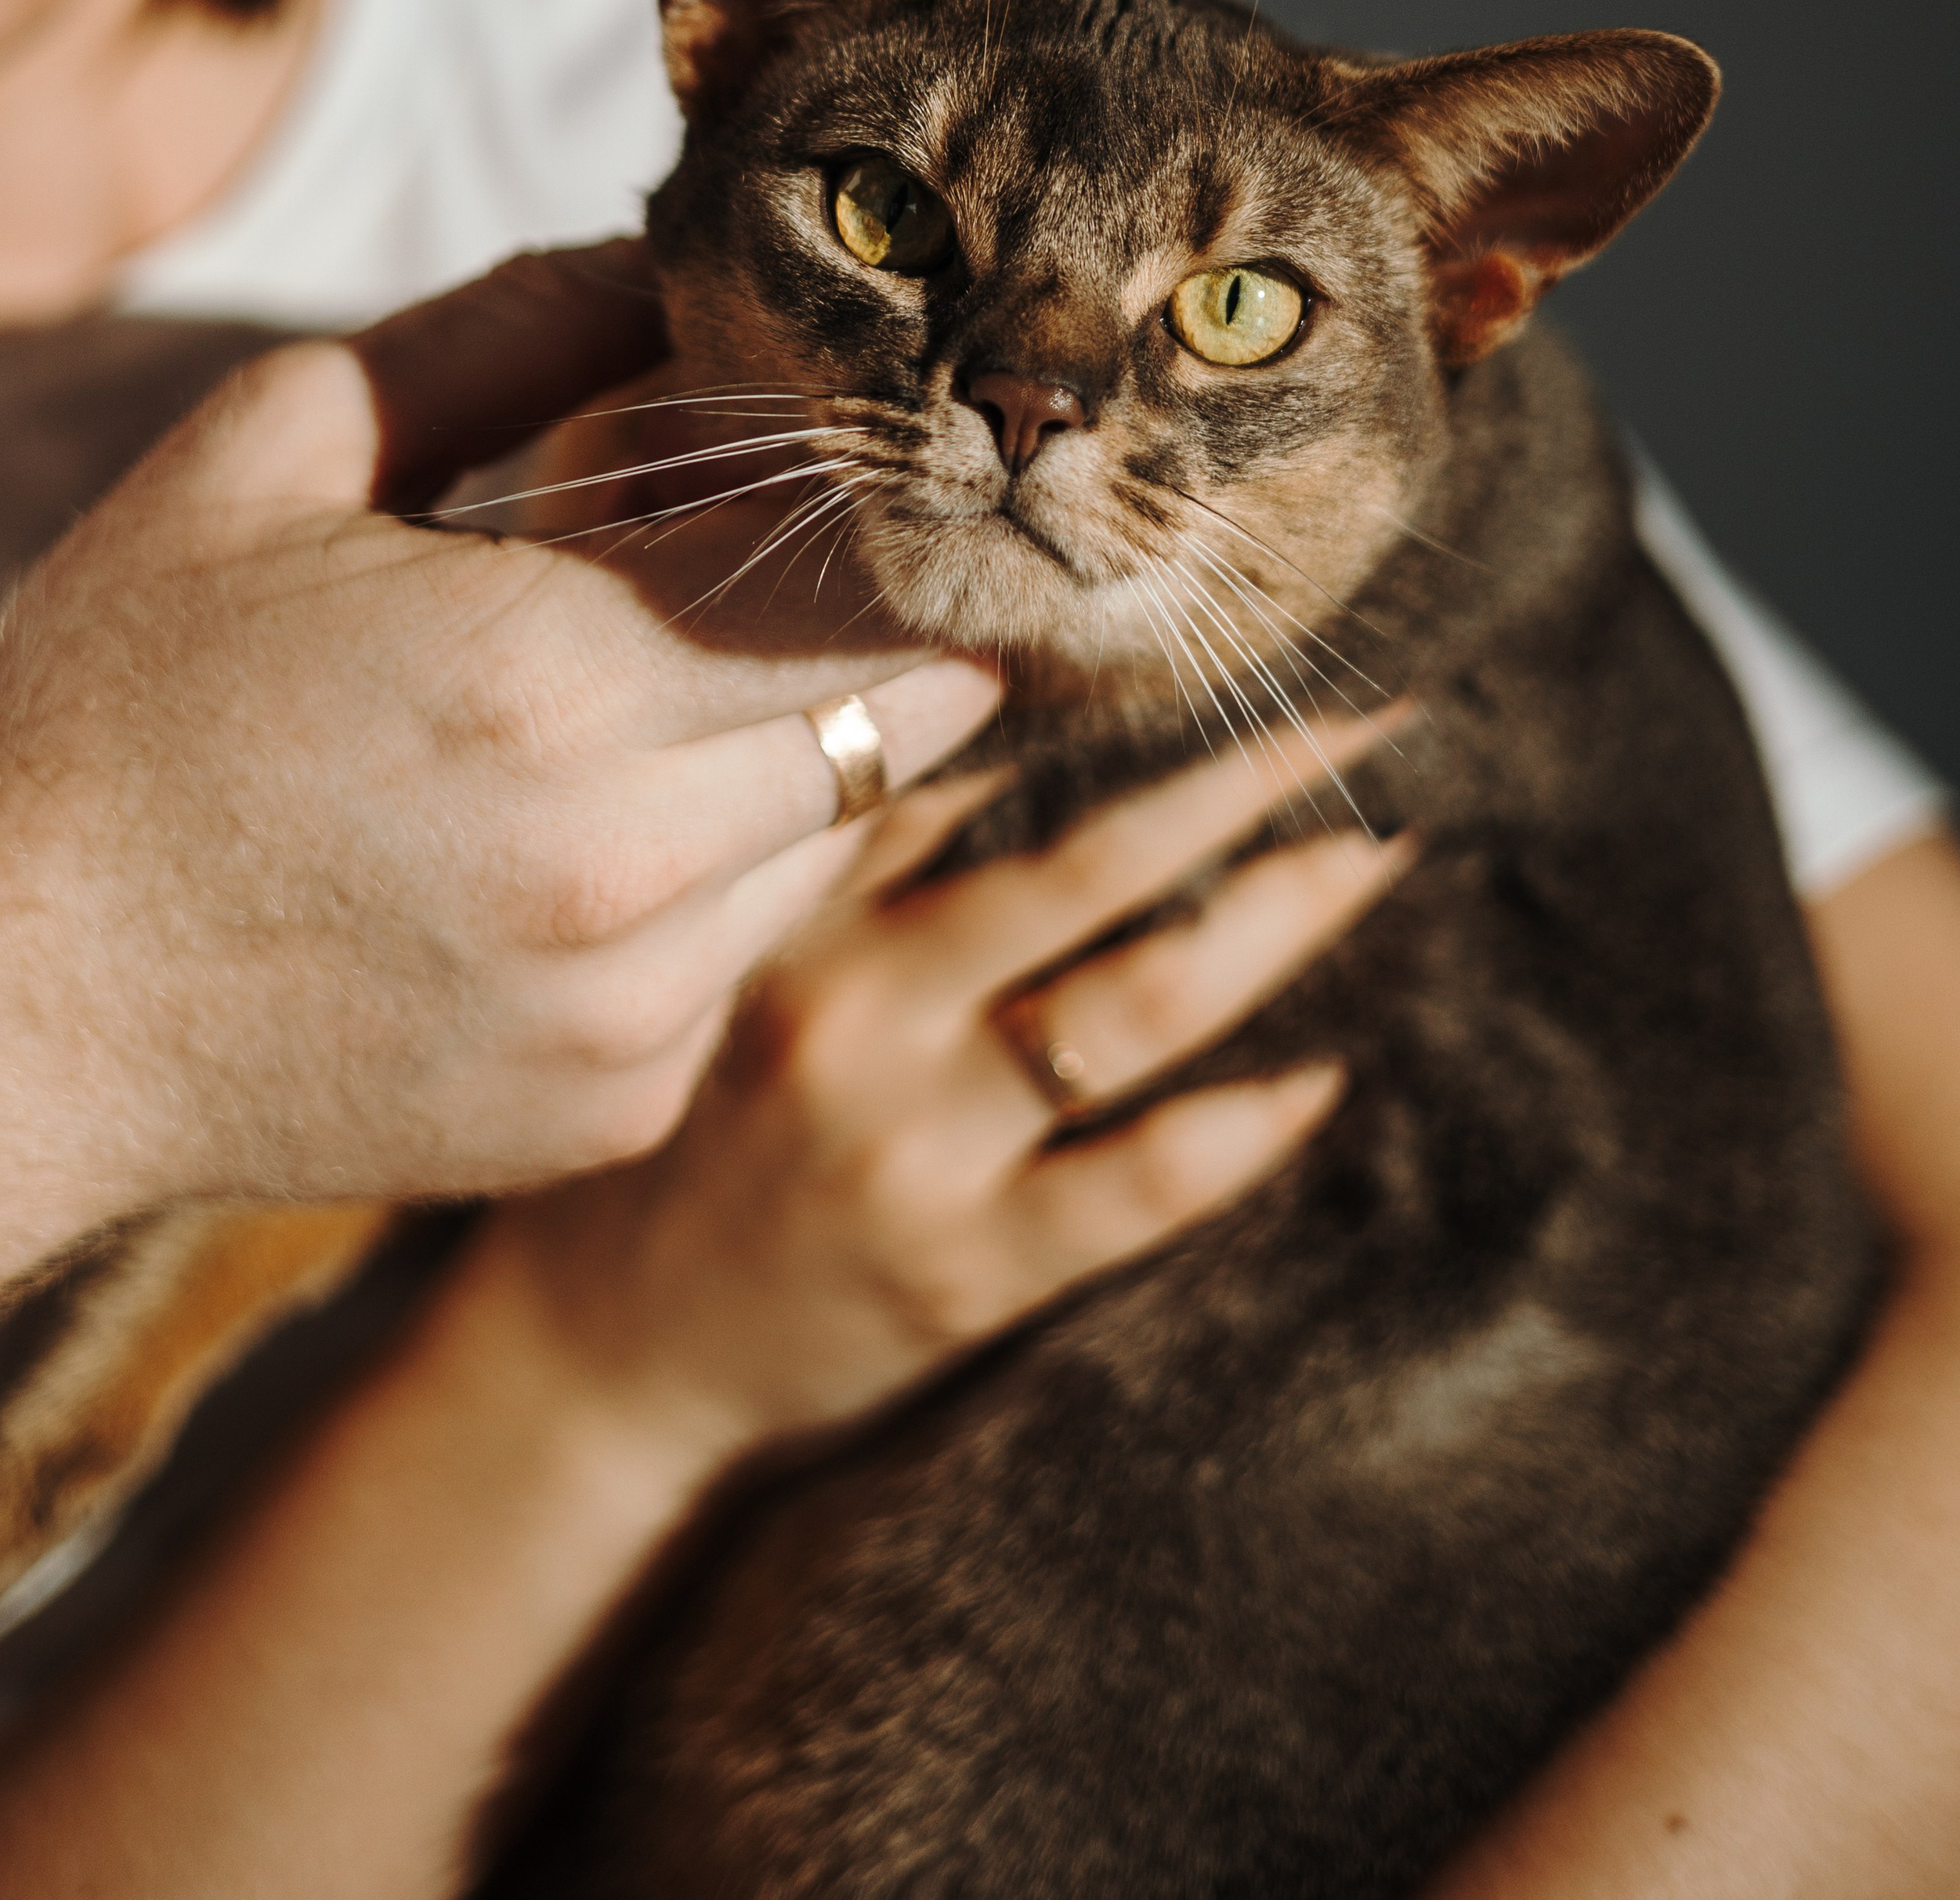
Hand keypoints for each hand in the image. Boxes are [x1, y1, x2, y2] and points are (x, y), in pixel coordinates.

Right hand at [0, 243, 996, 1310]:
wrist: (9, 1004)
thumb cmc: (122, 707)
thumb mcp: (269, 457)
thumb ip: (501, 333)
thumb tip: (672, 261)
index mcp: (548, 672)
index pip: (861, 571)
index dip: (891, 508)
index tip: (875, 468)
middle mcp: (625, 861)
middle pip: (905, 710)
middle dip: (887, 622)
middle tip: (802, 565)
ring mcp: (632, 1008)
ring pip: (841, 832)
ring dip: (788, 748)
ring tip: (638, 700)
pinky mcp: (620, 1106)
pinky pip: (747, 956)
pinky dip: (707, 882)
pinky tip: (565, 842)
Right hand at [489, 728, 1413, 1457]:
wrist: (601, 1352)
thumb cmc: (686, 1107)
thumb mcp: (729, 945)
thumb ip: (843, 829)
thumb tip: (982, 677)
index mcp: (794, 911)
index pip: (974, 760)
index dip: (1108, 688)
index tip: (1213, 625)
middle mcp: (856, 1015)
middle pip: (1092, 866)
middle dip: (1243, 779)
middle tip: (1367, 713)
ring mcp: (915, 1147)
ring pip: (1138, 1008)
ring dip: (1277, 920)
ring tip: (1374, 853)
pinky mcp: (966, 1272)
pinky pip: (1138, 1184)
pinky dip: (1242, 1128)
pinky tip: (1321, 1076)